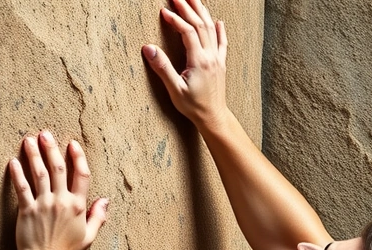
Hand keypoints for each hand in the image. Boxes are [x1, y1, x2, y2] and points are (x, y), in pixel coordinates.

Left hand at [8, 132, 107, 249]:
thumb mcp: (89, 235)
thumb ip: (98, 217)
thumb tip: (105, 201)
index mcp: (78, 206)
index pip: (81, 175)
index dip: (78, 157)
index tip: (72, 144)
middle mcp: (61, 201)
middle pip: (57, 169)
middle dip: (51, 149)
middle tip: (45, 134)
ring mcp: (43, 204)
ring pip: (39, 173)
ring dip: (33, 154)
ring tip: (29, 140)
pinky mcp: (26, 210)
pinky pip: (22, 188)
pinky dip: (17, 174)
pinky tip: (13, 162)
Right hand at [143, 0, 227, 125]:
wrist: (213, 117)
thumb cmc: (193, 106)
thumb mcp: (174, 89)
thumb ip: (162, 68)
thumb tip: (148, 48)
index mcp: (199, 61)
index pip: (188, 32)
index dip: (176, 19)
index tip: (164, 11)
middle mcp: (211, 57)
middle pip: (201, 25)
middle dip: (188, 8)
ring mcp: (218, 60)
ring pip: (211, 30)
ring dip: (202, 12)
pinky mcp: (221, 64)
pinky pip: (222, 43)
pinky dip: (220, 30)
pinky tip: (218, 21)